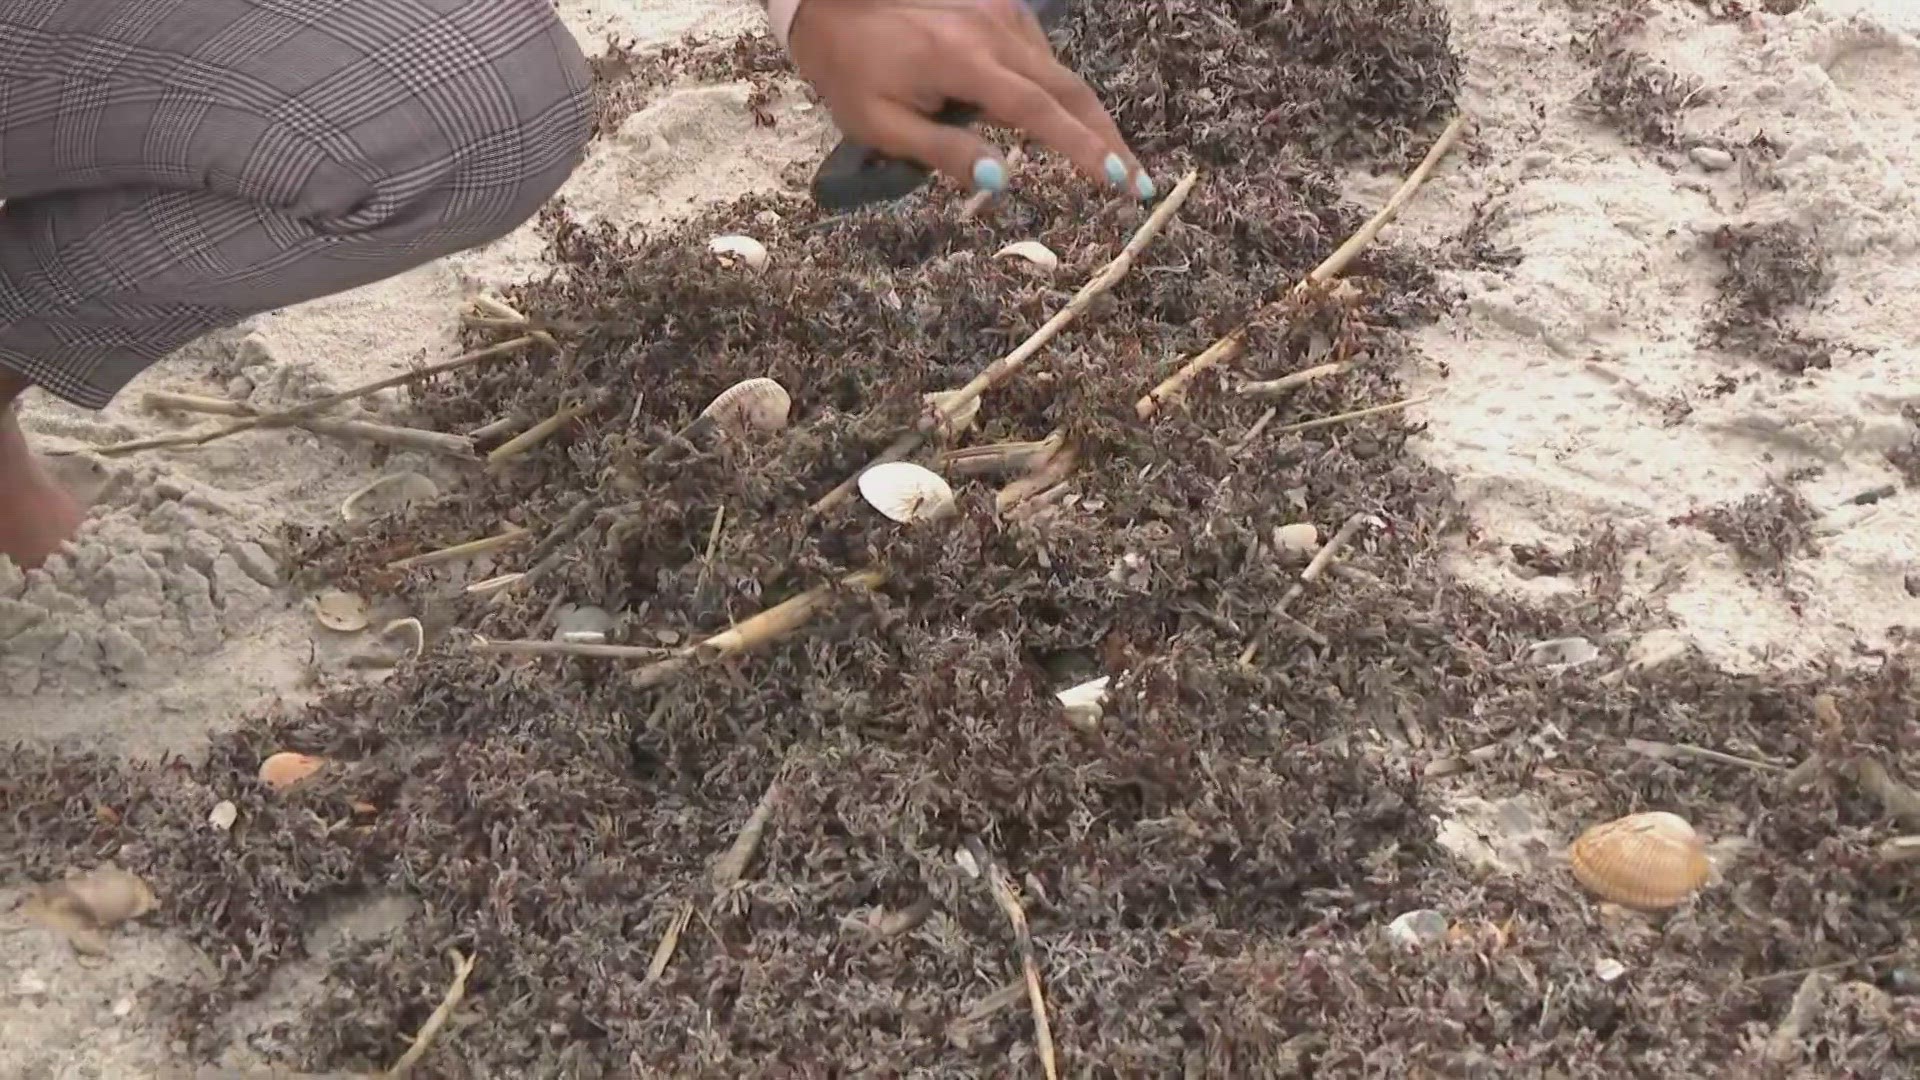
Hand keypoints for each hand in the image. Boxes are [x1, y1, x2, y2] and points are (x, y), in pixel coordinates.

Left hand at [786, 0, 1153, 199]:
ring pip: (1061, 73)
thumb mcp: (879, 123)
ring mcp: (1002, 14)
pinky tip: (1065, 124)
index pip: (1041, 112)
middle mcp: (996, 31)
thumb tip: (1001, 180)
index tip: (1119, 181)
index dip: (1083, 149)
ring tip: (1111, 163)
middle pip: (1070, 89)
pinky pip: (1041, 57)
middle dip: (1108, 139)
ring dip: (1089, 119)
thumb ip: (942, 150)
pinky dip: (1059, 94)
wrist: (829, 1)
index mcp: (965, 62)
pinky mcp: (1000, 8)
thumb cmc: (848, 69)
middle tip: (1138, 184)